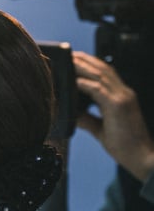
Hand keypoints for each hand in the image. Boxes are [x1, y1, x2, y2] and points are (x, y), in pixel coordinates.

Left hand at [74, 51, 153, 181]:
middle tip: (67, 53)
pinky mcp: (119, 106)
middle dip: (84, 60)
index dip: (90, 64)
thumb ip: (87, 118)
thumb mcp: (101, 129)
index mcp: (121, 96)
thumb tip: (71, 112)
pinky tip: (73, 80)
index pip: (106, 74)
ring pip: (100, 75)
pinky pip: (99, 89)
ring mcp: (122, 98)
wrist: (142, 157)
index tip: (74, 59)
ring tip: (67, 59)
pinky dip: (85, 83)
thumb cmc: (125, 145)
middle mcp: (124, 93)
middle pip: (103, 69)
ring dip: (82, 66)